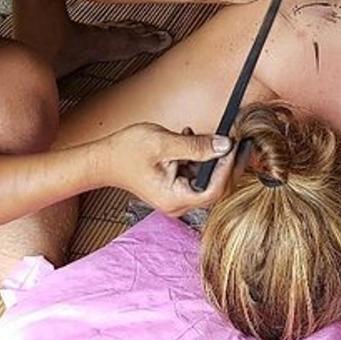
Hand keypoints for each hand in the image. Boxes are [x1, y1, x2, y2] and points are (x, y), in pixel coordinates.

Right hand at [100, 123, 235, 215]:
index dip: (229, 169)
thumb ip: (196, 146)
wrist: (104, 159)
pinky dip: (199, 158)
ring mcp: (178, 197)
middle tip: (235, 140)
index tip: (236, 146)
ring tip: (202, 136)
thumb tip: (225, 145)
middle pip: (216, 188)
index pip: (215, 190)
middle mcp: (179, 203)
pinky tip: (189, 140)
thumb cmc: (126, 152)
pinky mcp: (176, 188)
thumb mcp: (164, 143)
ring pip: (208, 180)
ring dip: (211, 157)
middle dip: (226, 163)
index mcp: (175, 198)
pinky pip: (197, 175)